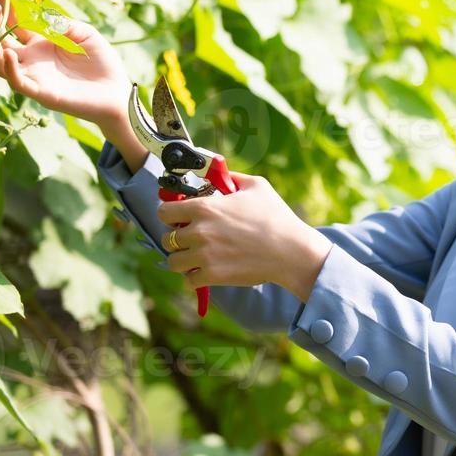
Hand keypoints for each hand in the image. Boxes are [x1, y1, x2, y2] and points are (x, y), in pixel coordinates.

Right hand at [0, 0, 130, 128]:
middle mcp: (31, 58)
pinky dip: (8, 67)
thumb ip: (62, 23)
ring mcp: (33, 75)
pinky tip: (6, 52)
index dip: (4, 4)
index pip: (15, 20)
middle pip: (1, 38)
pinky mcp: (40, 92)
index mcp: (41, 41)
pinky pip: (16, 81)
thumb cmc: (102, 61)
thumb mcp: (84, 33)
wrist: (116, 92)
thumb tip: (38, 13)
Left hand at [156, 173, 332, 301]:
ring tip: (196, 258)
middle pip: (167, 239)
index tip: (178, 218)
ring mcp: (204, 256)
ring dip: (183, 260)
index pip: (164, 211)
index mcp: (204, 207)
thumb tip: (221, 174)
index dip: (169, 214)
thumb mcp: (257, 186)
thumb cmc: (276, 217)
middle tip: (192, 239)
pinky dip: (195, 277)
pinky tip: (207, 271)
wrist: (291, 252)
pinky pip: (188, 281)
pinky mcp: (212, 276)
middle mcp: (199, 231)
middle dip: (177, 239)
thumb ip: (232, 178)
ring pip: (173, 262)